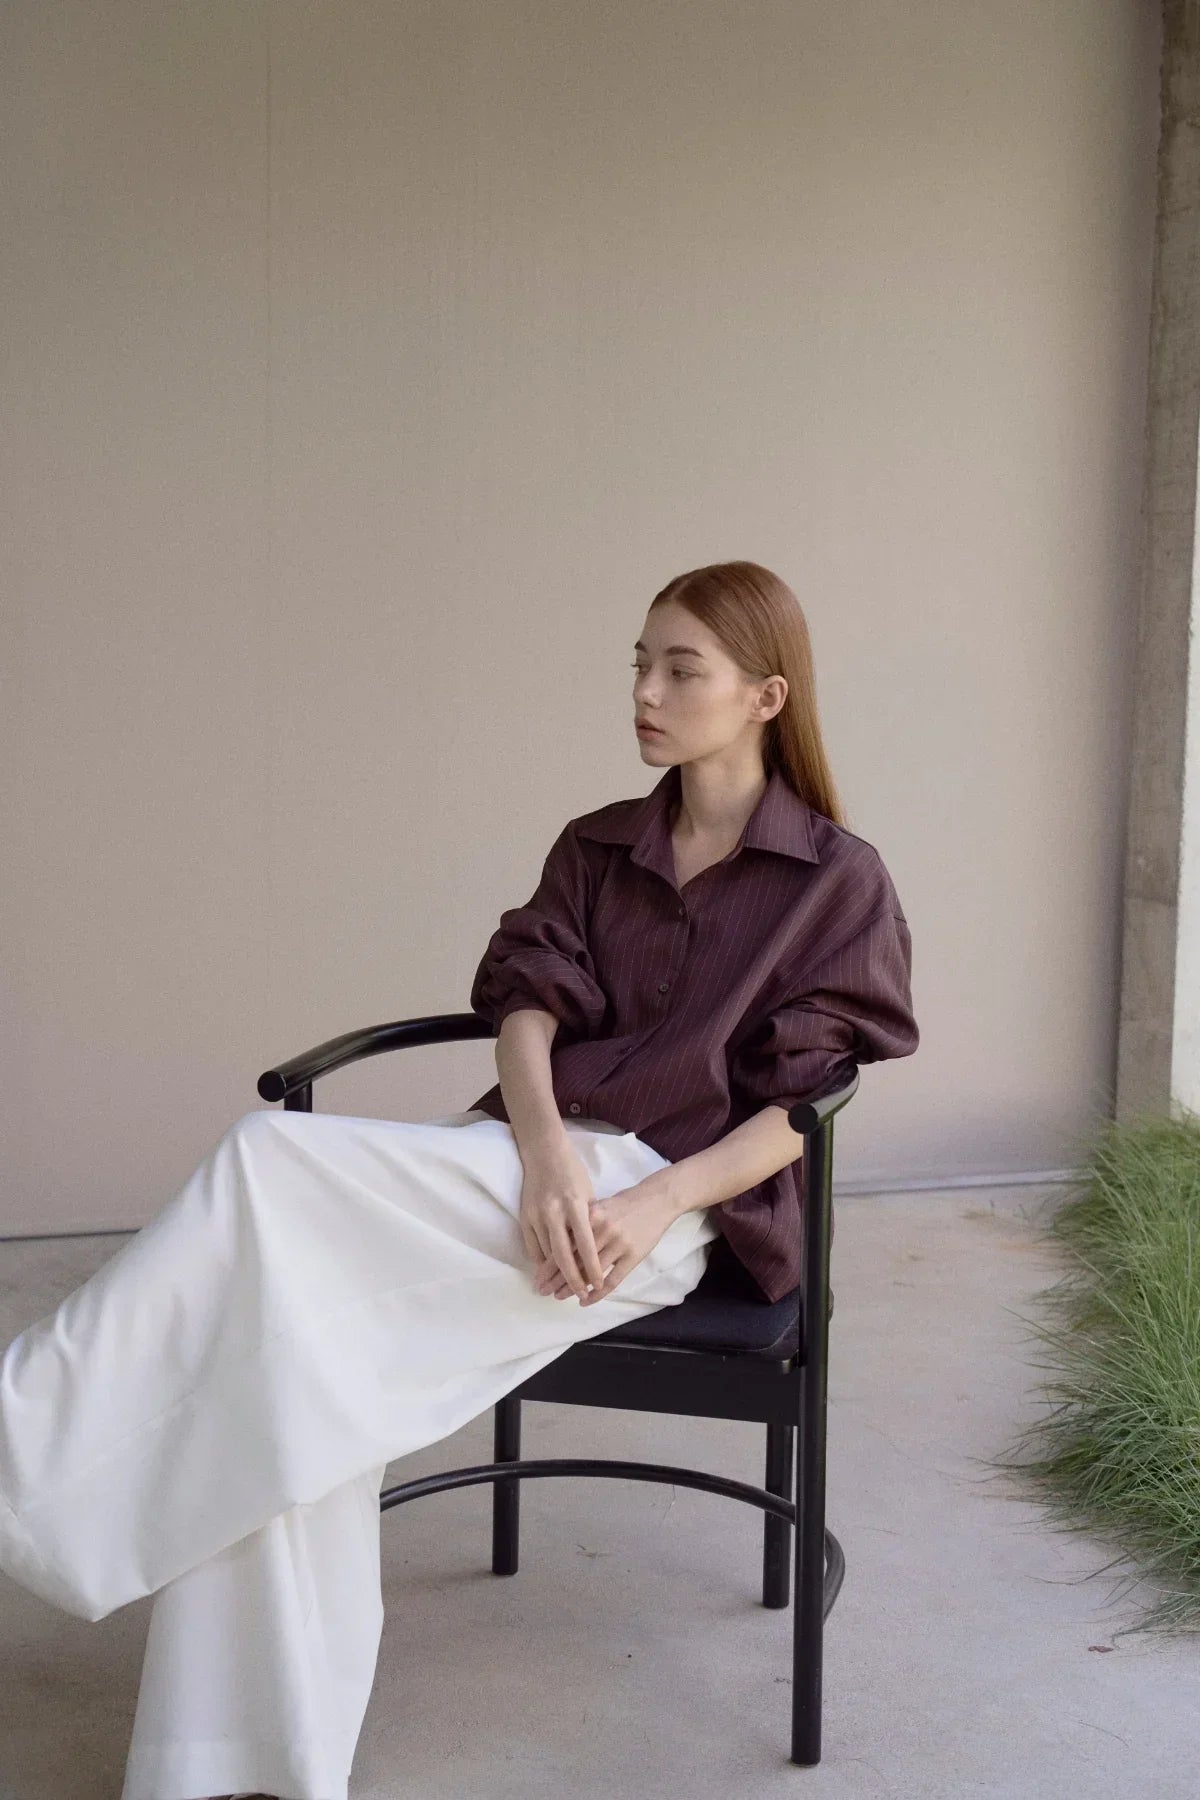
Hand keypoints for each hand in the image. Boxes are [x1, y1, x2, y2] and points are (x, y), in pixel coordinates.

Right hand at [517, 1140, 606, 1302]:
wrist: (544, 1152)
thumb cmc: (572, 1173)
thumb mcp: (588, 1194)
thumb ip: (590, 1222)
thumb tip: (593, 1251)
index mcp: (575, 1205)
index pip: (585, 1244)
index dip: (592, 1267)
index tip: (598, 1284)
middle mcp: (554, 1212)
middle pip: (563, 1255)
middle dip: (572, 1279)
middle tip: (580, 1295)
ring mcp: (536, 1215)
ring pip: (546, 1254)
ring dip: (555, 1274)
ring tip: (563, 1290)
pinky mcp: (524, 1216)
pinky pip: (532, 1247)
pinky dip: (541, 1261)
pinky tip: (548, 1271)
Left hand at [532, 1175, 678, 1304]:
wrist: (657, 1199)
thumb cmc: (624, 1203)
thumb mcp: (598, 1206)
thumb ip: (580, 1224)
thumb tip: (557, 1244)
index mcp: (590, 1215)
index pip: (565, 1244)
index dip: (550, 1264)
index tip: (538, 1277)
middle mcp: (603, 1229)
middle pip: (575, 1260)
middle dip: (557, 1279)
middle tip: (544, 1291)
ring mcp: (619, 1243)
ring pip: (591, 1272)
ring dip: (574, 1288)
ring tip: (560, 1297)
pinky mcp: (633, 1255)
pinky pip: (613, 1280)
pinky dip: (598, 1293)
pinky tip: (587, 1300)